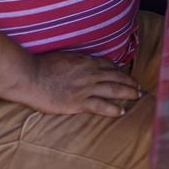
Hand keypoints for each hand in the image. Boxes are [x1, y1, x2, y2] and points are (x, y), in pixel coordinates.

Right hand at [22, 52, 142, 116]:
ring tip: (137, 97)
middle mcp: (91, 73)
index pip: (109, 66)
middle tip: (139, 87)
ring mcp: (86, 88)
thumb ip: (77, 62)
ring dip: (128, 93)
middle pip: (117, 77)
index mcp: (86, 61)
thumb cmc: (42, 66)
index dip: (120, 71)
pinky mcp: (78, 102)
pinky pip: (101, 106)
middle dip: (130, 82)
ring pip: (114, 90)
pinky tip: (120, 112)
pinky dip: (112, 109)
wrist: (30, 77)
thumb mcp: (65, 57)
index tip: (126, 76)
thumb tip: (82, 65)